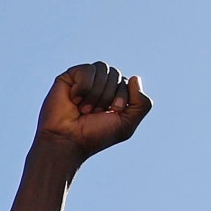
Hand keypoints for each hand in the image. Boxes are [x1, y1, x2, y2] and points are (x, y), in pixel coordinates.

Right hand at [35, 62, 151, 159]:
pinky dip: (84, 86)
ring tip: (84, 109)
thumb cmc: (94, 136)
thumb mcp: (126, 124)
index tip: (112, 111)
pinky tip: (74, 99)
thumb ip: (142, 104)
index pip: (126, 82)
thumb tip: (135, 78)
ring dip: (96, 92)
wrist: (67, 142)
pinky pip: (86, 70)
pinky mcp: (69, 78)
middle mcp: (99, 86)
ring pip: (102, 68)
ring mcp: (84, 80)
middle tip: (95, 112)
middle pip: (115, 73)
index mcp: (113, 95)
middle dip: (107, 95)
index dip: (121, 96)